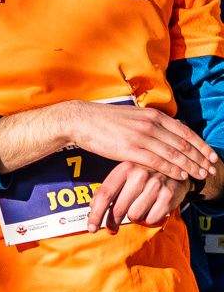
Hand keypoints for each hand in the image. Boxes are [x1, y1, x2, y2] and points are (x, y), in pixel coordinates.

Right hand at [59, 99, 216, 182]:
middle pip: (183, 144)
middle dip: (200, 158)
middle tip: (212, 168)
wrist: (81, 120)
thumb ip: (151, 123)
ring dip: (190, 166)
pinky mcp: (130, 149)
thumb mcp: (133, 115)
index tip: (211, 155)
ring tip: (201, 175)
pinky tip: (181, 176)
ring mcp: (141, 137)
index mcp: (152, 115)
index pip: (185, 131)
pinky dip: (172, 169)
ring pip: (174, 154)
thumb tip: (166, 131)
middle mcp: (150, 125)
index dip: (201, 145)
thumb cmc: (105, 120)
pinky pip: (158, 162)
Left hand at [89, 161, 190, 232]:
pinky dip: (149, 219)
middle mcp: (139, 174)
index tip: (91, 227)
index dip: (96, 213)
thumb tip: (92, 207)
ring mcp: (155, 184)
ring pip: (134, 215)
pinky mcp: (168, 195)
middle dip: (113, 222)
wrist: (177, 169)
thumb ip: (110, 188)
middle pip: (118, 208)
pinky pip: (151, 219)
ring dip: (135, 217)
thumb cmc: (146, 174)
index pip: (105, 194)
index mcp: (124, 168)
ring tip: (140, 208)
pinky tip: (152, 210)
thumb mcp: (127, 175)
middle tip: (112, 228)